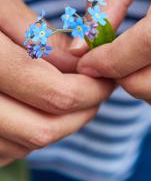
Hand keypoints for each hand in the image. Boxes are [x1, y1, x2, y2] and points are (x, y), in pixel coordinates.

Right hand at [0, 0, 114, 165]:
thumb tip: (80, 59)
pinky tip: (42, 106)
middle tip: (98, 91)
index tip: (106, 78)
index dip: (92, 90)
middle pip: (44, 129)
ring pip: (28, 143)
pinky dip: (36, 130)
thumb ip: (39, 35)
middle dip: (83, 112)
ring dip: (62, 123)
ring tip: (73, 95)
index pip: (54, 94)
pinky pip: (10, 149)